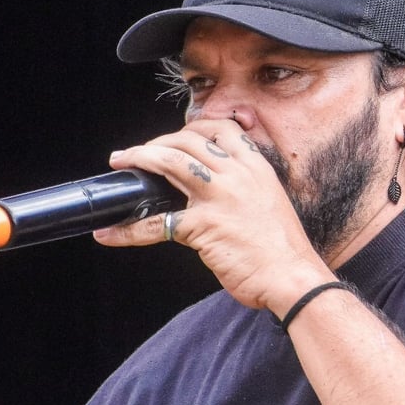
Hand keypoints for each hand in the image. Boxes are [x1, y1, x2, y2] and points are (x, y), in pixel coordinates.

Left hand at [95, 119, 332, 313]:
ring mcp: (218, 197)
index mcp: (256, 168)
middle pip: (188, 140)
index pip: (223, 128)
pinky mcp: (202, 225)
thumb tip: (220, 196)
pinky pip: (156, 222)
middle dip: (158, 141)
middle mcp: (238, 175)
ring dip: (140, 158)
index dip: (195, 126)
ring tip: (121, 162)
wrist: (295, 277)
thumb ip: (248, 191)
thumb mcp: (272, 205)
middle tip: (138, 153)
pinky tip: (110, 232)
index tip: (178, 134)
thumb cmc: (285, 251)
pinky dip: (128, 229)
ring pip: (170, 162)